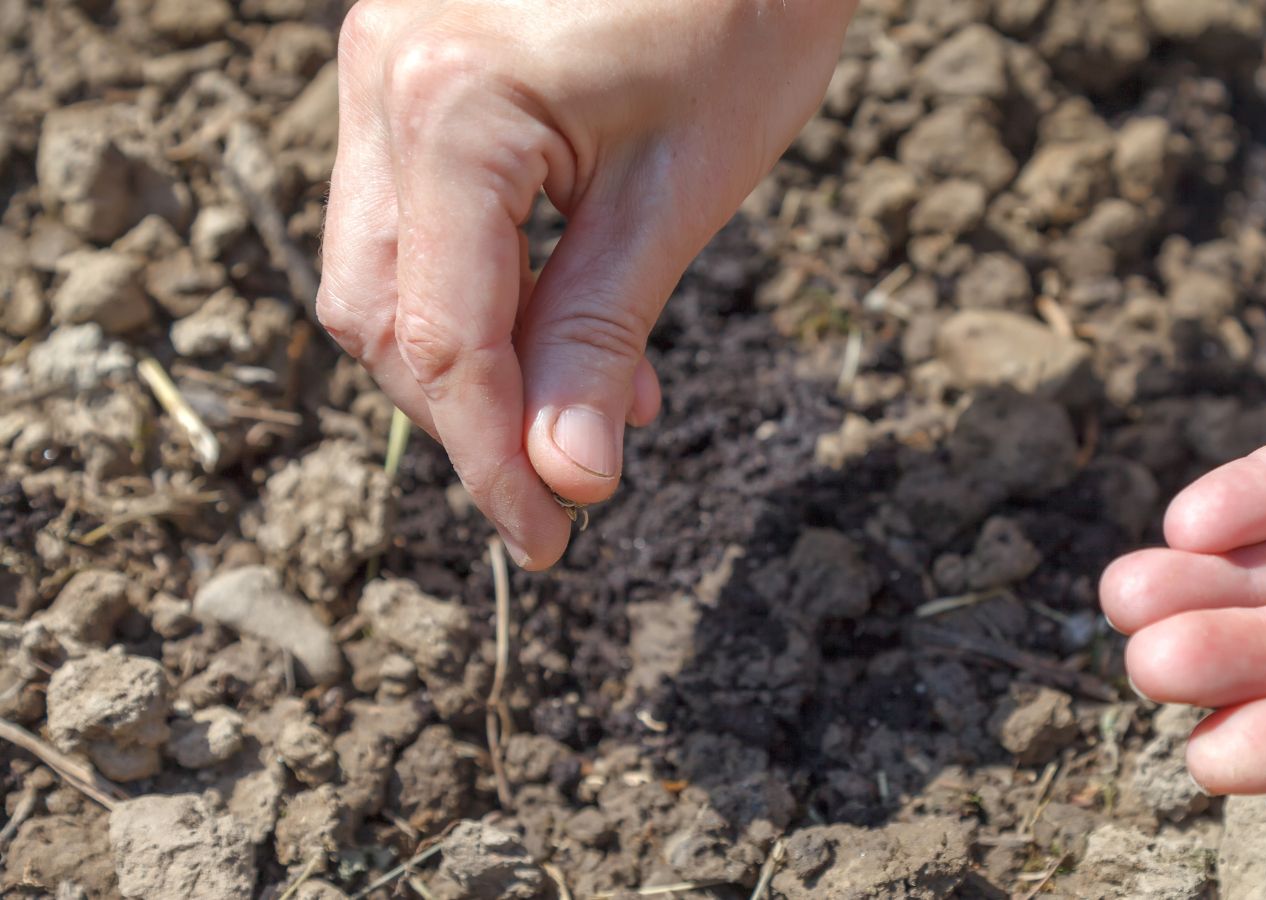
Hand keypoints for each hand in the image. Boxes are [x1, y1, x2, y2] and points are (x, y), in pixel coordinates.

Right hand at [316, 0, 853, 567]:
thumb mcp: (679, 193)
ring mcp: (384, 60)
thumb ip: (602, 336)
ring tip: (595, 410)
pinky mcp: (414, 61)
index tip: (547, 541)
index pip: (439, 340)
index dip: (489, 460)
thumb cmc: (741, 14)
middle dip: (468, 415)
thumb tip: (565, 478)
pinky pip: (418, 209)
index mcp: (449, 106)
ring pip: (385, 266)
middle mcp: (383, 76)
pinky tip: (572, 322)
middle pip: (380, 311)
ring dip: (478, 358)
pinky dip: (482, 287)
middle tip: (564, 486)